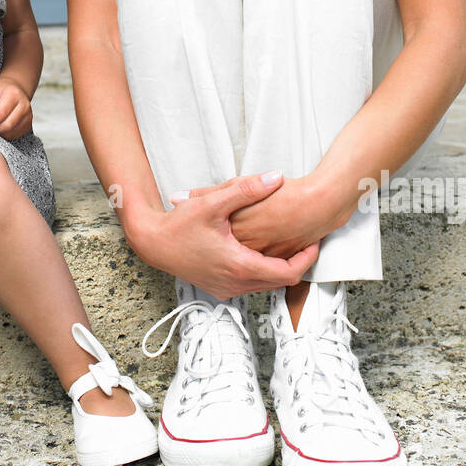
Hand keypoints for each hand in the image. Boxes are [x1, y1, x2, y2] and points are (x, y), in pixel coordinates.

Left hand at [0, 78, 32, 139]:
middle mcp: (24, 106)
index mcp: (13, 95)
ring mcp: (28, 117)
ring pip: (10, 132)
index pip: (0, 113)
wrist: (15, 89)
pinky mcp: (28, 125)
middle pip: (6, 125)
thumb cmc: (0, 90)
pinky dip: (3, 135)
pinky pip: (14, 135)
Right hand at [121, 173, 319, 301]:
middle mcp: (236, 284)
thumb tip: (276, 177)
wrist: (152, 243)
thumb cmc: (179, 225)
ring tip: (287, 245)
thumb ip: (247, 189)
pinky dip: (261, 271)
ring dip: (278, 267)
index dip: (307, 258)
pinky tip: (260, 251)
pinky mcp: (219, 288)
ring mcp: (227, 289)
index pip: (289, 272)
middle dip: (296, 262)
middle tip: (306, 242)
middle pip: (281, 281)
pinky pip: (250, 284)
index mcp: (240, 266)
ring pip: (265, 284)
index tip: (314, 241)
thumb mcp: (213, 203)